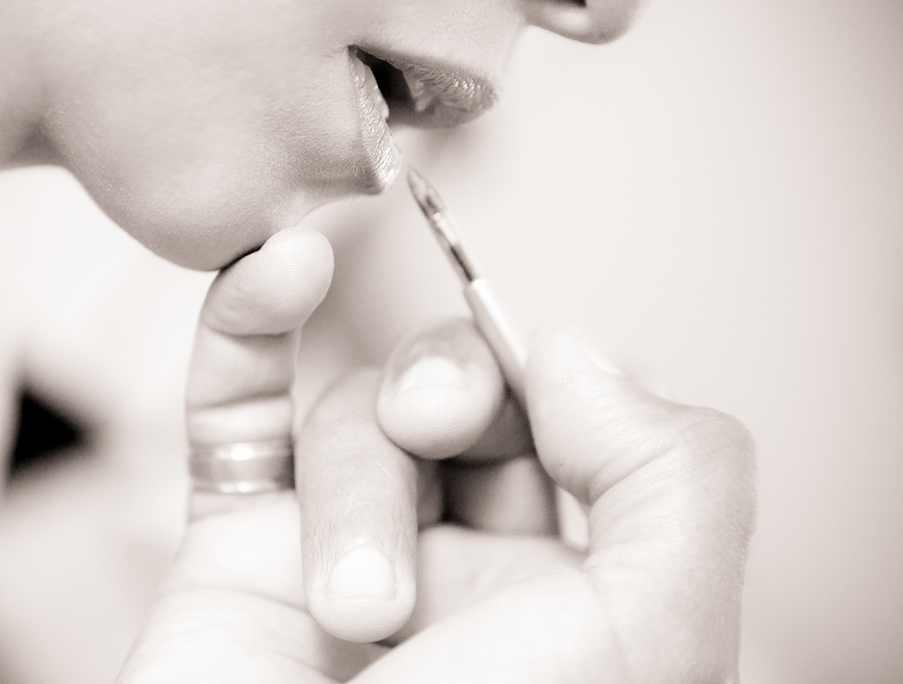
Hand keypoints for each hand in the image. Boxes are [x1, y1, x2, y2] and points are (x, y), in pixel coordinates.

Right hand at [117, 227, 755, 682]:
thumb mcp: (649, 637)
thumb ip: (672, 476)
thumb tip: (579, 352)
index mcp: (573, 599)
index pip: (574, 427)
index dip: (555, 381)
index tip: (538, 386)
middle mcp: (463, 576)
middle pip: (462, 402)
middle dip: (446, 393)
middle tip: (430, 433)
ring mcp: (339, 556)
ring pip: (355, 418)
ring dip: (354, 477)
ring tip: (351, 602)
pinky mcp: (230, 555)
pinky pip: (232, 410)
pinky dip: (246, 325)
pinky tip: (279, 266)